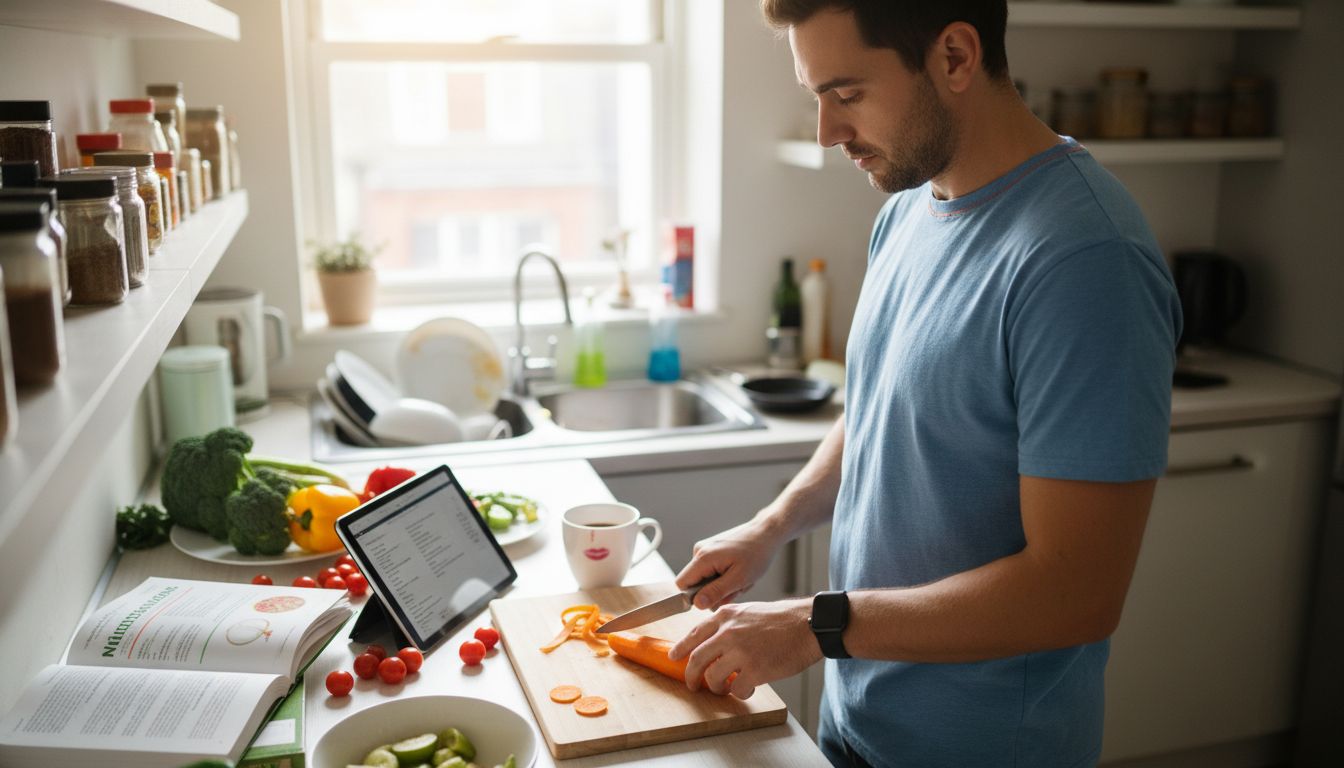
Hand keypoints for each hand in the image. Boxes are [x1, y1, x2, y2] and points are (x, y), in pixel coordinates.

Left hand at [669, 598, 821, 698]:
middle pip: (696, 660)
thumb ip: (728, 625)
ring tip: (725, 688)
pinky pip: (736, 689)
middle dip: (691, 676)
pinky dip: (740, 693)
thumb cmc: (782, 620)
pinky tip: (748, 688)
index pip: (693, 634)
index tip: (674, 657)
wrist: (807, 625)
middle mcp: (728, 633)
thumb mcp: (748, 612)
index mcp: (726, 616)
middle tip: (693, 685)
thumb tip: (712, 643)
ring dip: (716, 687)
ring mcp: (740, 652)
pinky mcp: (755, 670)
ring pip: (713, 678)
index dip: (680, 648)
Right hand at [675, 518, 786, 609]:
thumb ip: (716, 592)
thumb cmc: (756, 554)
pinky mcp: (711, 548)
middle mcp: (699, 551)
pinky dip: (724, 576)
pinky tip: (738, 571)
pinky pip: (710, 570)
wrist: (766, 532)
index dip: (693, 598)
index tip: (714, 600)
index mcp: (703, 558)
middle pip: (694, 583)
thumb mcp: (739, 578)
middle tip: (736, 588)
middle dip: (713, 592)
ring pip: (704, 578)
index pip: (681, 585)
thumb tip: (696, 604)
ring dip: (721, 584)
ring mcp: (705, 548)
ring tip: (740, 578)